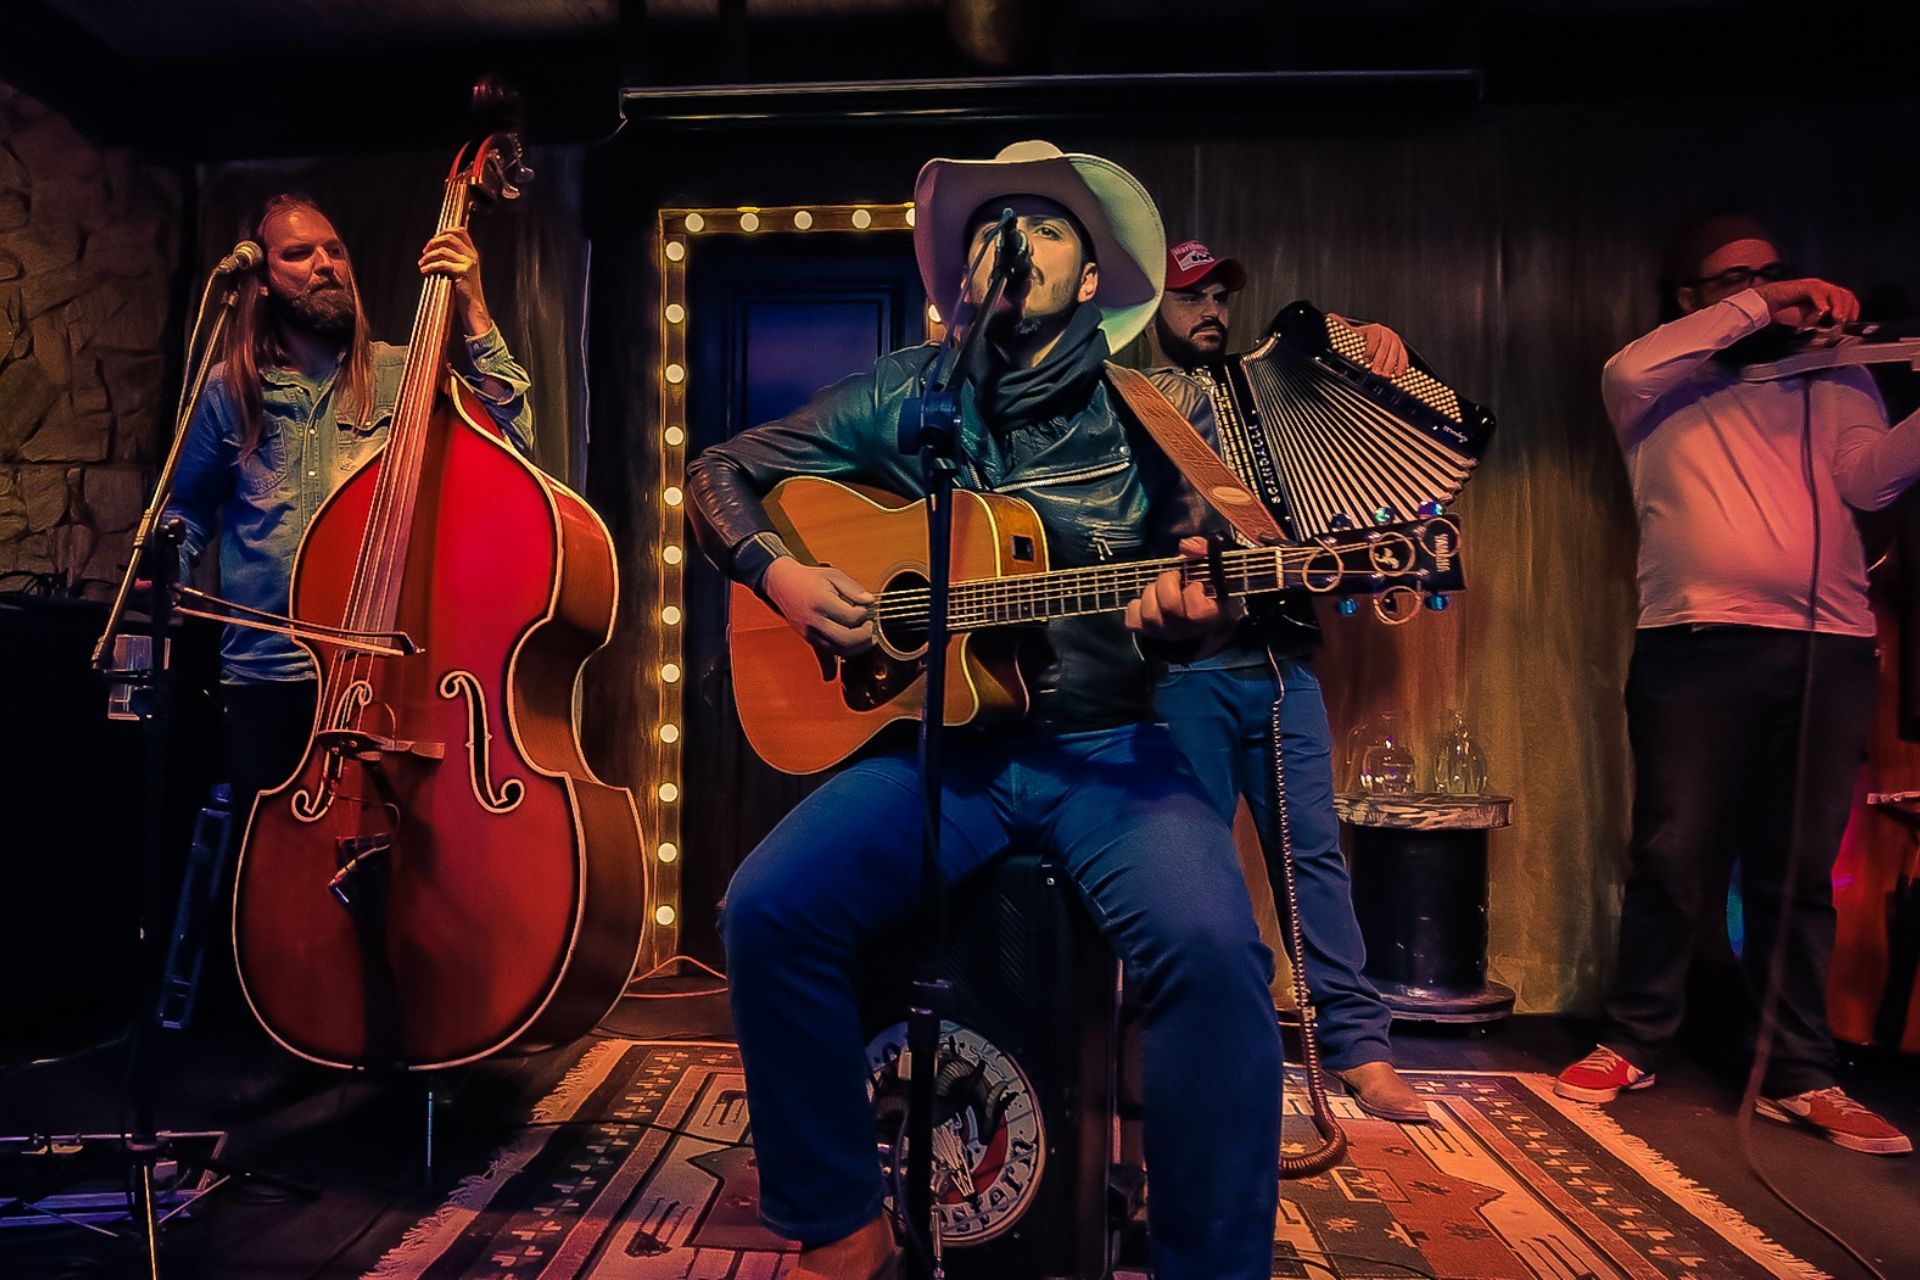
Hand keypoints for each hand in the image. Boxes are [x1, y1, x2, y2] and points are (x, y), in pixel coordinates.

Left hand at [420, 227, 492, 337]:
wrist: (473, 306)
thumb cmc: (464, 291)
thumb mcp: (462, 270)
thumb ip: (454, 258)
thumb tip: (434, 248)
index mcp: (472, 253)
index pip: (460, 231)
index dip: (445, 231)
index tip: (433, 240)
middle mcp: (472, 255)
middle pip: (450, 237)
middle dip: (434, 242)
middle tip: (424, 251)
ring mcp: (468, 263)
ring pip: (443, 251)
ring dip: (428, 256)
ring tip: (421, 264)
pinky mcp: (462, 272)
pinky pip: (442, 264)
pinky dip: (429, 266)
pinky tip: (423, 271)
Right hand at [763, 556, 875, 656]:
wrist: (782, 584)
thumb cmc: (808, 579)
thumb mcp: (833, 575)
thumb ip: (853, 588)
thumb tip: (870, 601)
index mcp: (822, 602)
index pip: (852, 617)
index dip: (864, 613)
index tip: (865, 607)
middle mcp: (815, 621)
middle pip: (847, 639)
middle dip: (865, 635)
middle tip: (870, 626)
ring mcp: (810, 633)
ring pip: (839, 651)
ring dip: (857, 647)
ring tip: (865, 637)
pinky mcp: (809, 640)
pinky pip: (825, 656)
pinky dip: (835, 663)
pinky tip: (838, 666)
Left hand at [1125, 537, 1243, 642]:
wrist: (1193, 603)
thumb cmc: (1202, 581)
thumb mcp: (1207, 562)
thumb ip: (1202, 549)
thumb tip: (1186, 547)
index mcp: (1213, 614)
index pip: (1197, 611)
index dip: (1192, 592)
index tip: (1194, 582)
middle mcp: (1191, 630)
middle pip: (1170, 608)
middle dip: (1166, 584)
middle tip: (1172, 576)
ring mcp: (1169, 634)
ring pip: (1150, 616)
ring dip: (1150, 594)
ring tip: (1158, 587)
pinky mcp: (1149, 634)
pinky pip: (1133, 622)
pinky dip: (1135, 607)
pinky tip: (1146, 599)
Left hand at [1329, 313, 1410, 377]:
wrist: (1376, 337)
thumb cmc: (1362, 337)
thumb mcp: (1352, 333)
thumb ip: (1343, 327)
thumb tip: (1330, 317)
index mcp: (1374, 329)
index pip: (1374, 337)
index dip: (1370, 348)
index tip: (1366, 359)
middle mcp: (1386, 333)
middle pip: (1385, 347)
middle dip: (1380, 360)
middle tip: (1376, 372)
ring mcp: (1395, 341)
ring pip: (1395, 352)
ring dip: (1391, 365)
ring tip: (1385, 376)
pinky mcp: (1401, 349)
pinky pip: (1403, 356)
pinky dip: (1401, 366)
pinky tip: (1398, 374)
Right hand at [1753, 277, 1859, 329]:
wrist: (1766, 304)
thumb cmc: (1783, 312)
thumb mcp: (1807, 320)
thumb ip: (1820, 322)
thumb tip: (1832, 329)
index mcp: (1826, 296)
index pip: (1847, 299)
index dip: (1853, 310)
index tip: (1851, 322)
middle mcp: (1823, 289)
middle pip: (1845, 295)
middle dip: (1848, 309)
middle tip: (1843, 322)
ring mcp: (1815, 286)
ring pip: (1836, 292)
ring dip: (1839, 307)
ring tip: (1837, 319)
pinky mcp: (1804, 285)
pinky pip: (1818, 292)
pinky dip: (1822, 302)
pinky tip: (1822, 312)